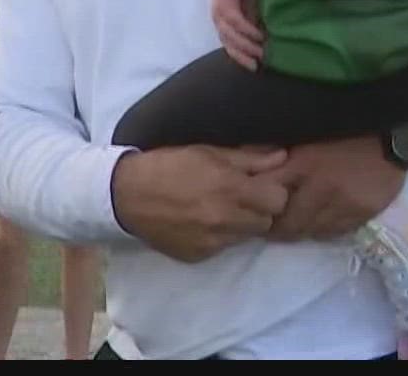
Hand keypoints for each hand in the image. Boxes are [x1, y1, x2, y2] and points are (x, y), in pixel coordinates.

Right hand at [111, 146, 288, 262]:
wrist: (126, 195)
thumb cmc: (168, 165)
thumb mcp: (208, 151)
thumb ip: (249, 159)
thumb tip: (282, 157)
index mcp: (230, 188)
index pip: (278, 200)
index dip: (272, 191)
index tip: (260, 185)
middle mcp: (225, 218)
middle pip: (266, 221)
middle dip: (259, 209)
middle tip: (241, 197)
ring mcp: (212, 241)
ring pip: (246, 236)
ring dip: (241, 224)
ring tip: (219, 208)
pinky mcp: (198, 255)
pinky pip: (223, 247)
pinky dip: (220, 236)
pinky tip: (202, 222)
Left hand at [211, 0, 262, 70]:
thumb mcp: (253, 5)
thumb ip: (255, 20)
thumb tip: (264, 40)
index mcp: (222, 18)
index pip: (229, 43)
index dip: (240, 56)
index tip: (254, 66)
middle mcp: (217, 16)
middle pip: (228, 43)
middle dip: (242, 56)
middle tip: (256, 67)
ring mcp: (219, 10)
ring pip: (231, 36)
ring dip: (247, 46)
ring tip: (262, 53)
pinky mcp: (225, 2)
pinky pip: (237, 22)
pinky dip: (248, 31)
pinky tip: (260, 37)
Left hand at [263, 136, 405, 240]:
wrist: (392, 132)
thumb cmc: (344, 128)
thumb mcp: (305, 132)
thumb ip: (276, 150)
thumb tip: (245, 160)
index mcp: (305, 163)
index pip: (272, 198)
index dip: (260, 209)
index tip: (255, 213)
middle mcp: (323, 188)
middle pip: (291, 223)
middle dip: (280, 228)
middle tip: (274, 226)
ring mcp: (345, 204)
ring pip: (313, 231)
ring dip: (304, 228)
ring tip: (299, 223)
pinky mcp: (364, 214)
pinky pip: (337, 232)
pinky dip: (326, 228)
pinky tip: (324, 219)